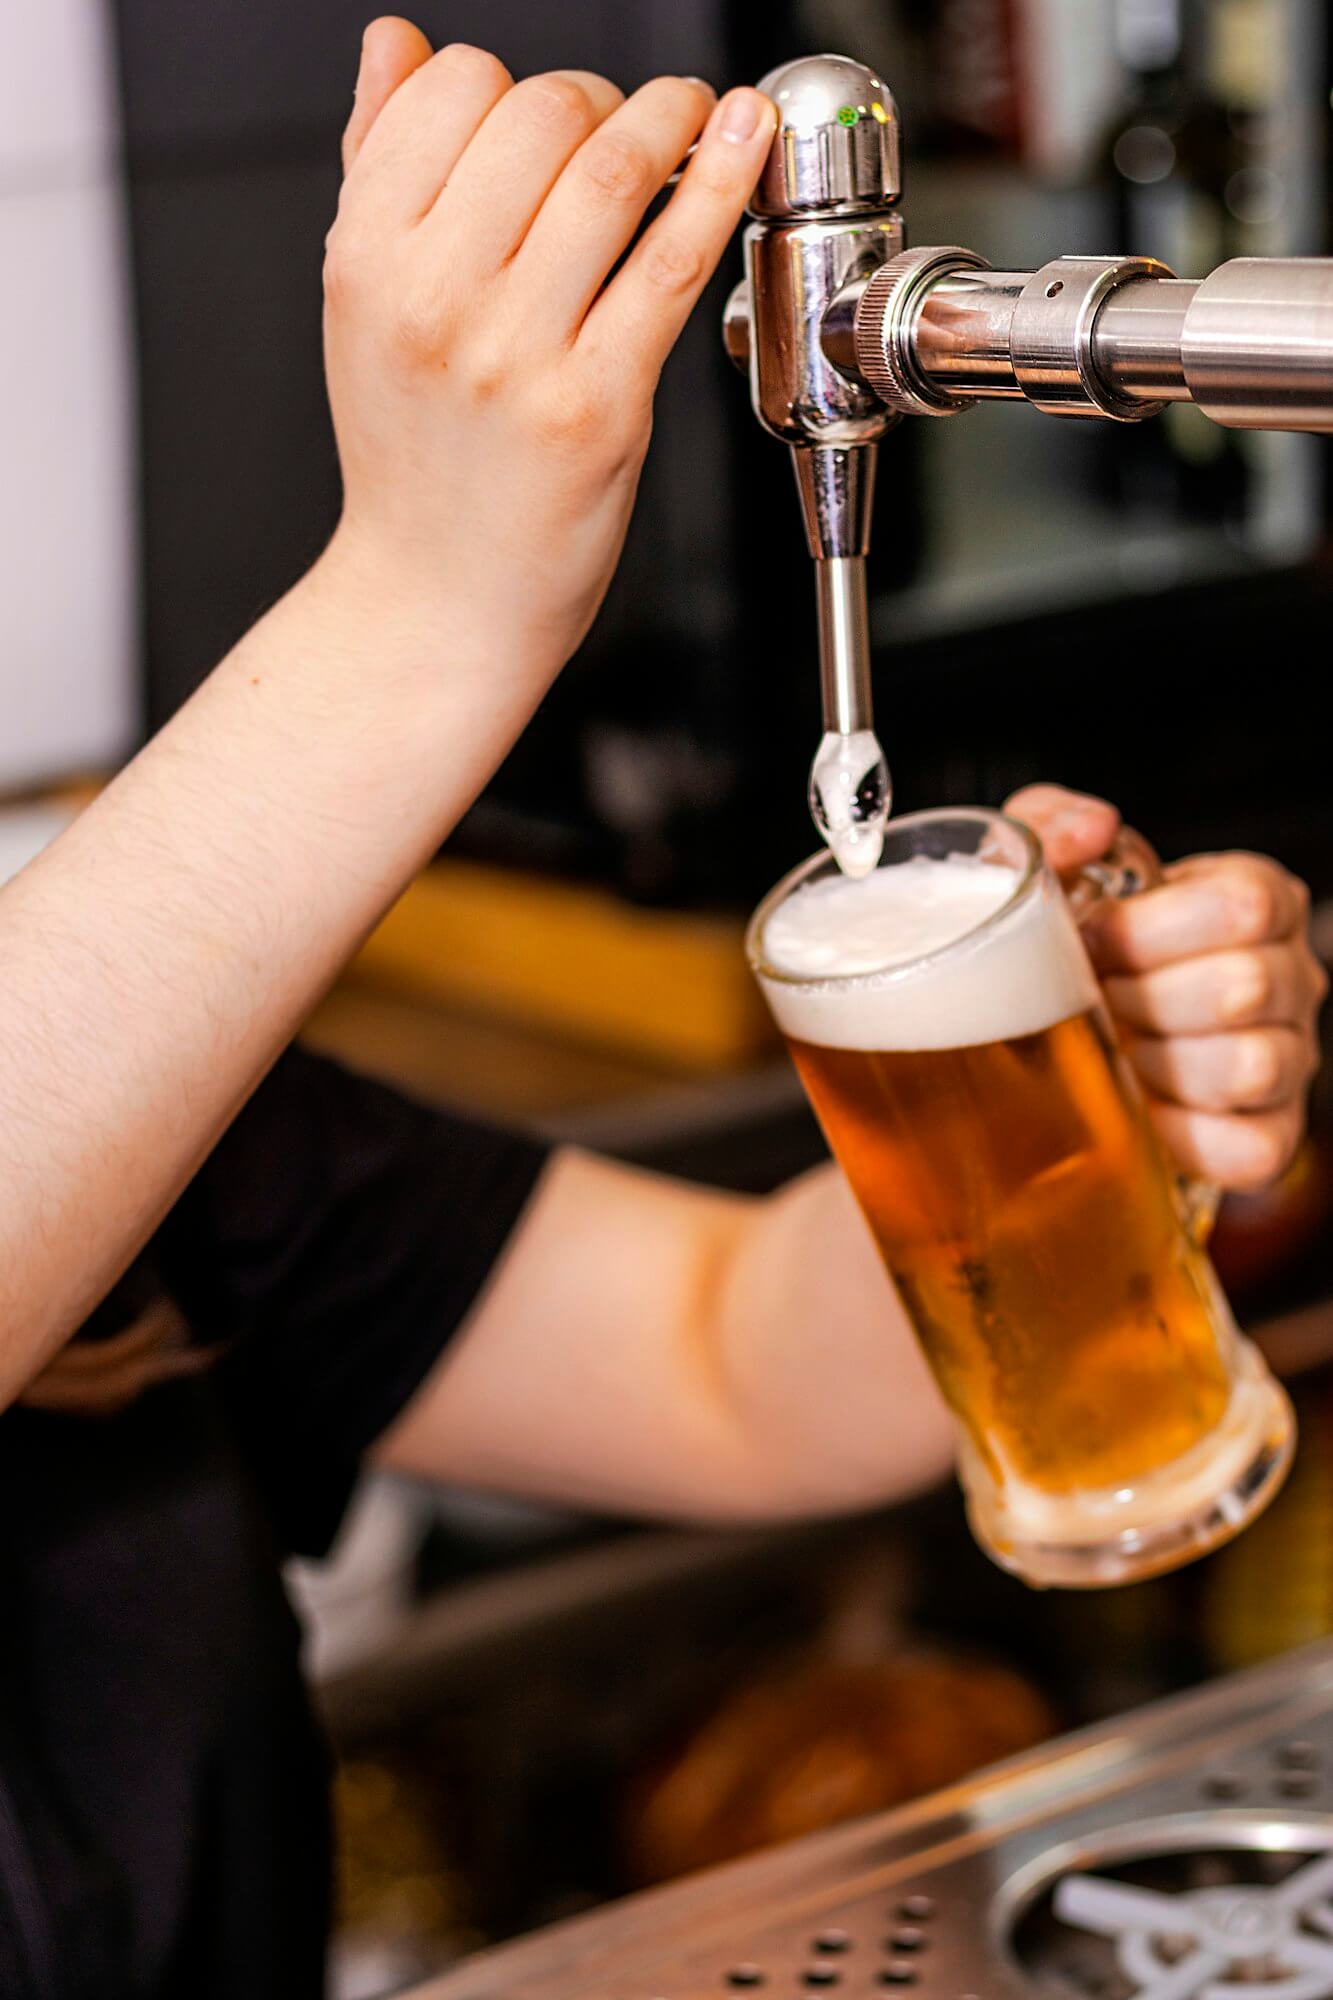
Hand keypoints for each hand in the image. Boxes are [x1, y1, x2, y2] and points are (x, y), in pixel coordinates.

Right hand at [320, 20, 775, 700]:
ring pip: (611, 171)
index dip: (515, 81)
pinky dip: (720, 182)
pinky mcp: (597, 403)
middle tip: (629, 128)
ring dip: (671, 120)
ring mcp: (516, 353)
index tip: (554, 115)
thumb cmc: (416, 462)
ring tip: (692, 119)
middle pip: (540, 115)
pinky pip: (673, 261)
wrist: (437, 600)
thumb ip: (377, 169)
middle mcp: (434, 299)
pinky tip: (741, 139)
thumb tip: (393, 44)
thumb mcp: (367, 309)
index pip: (451, 89)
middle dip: (602, 100)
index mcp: (366, 261)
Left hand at [1006, 784, 1326, 1192]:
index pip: (1245, 905)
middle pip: (1243, 985)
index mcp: (1256, 900)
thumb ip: (1053, 824)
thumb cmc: (1065, 942)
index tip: (1088, 938)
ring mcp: (1289, 1060)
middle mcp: (1289, 978)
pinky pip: (1250, 1149)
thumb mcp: (1044, 868)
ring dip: (1158, 1063)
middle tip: (1094, 1000)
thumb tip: (1093, 828)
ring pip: (1251, 1066)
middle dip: (1141, 997)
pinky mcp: (1268, 1137)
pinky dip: (1180, 1134)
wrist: (1045, 1035)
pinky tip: (1136, 1109)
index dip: (1147, 929)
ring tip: (1114, 1052)